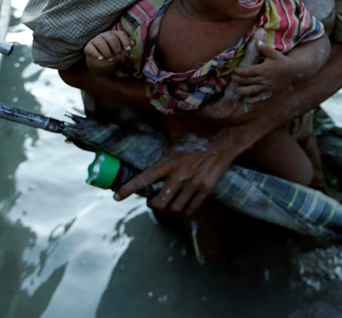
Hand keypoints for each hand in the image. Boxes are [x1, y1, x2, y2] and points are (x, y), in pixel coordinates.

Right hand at [84, 30, 132, 72]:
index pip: (120, 34)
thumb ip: (128, 45)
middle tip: (118, 56)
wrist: (101, 61)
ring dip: (107, 52)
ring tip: (111, 59)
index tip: (128, 49)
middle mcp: (105, 35)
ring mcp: (96, 41)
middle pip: (112, 38)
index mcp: (114, 34)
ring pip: (101, 43)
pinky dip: (96, 54)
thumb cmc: (113, 53)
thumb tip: (133, 42)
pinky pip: (90, 49)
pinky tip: (101, 59)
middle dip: (117, 48)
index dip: (125, 41)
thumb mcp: (122, 50)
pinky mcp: (88, 47)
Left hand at [114, 126, 252, 215]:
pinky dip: (184, 211)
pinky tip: (182, 207)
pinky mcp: (206, 189)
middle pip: (159, 202)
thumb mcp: (175, 135)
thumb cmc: (198, 134)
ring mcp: (193, 184)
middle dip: (152, 204)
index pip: (144, 178)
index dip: (128, 189)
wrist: (225, 138)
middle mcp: (179, 175)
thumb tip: (146, 129)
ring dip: (167, 209)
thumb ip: (162, 141)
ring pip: (174, 208)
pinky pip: (191, 209)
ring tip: (167, 203)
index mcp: (168, 161)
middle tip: (152, 199)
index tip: (117, 196)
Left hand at [230, 40, 302, 100]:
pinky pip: (259, 97)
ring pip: (251, 90)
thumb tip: (256, 42)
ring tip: (235, 89)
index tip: (232, 70)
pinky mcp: (269, 91)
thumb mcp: (274, 53)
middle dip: (237, 80)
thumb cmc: (282, 61)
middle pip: (246, 81)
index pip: (246, 71)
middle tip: (231, 78)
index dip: (237, 71)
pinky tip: (246, 100)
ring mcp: (266, 87)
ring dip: (242, 90)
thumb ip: (264, 48)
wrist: (294, 71)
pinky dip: (252, 100)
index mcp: (262, 69)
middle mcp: (262, 79)